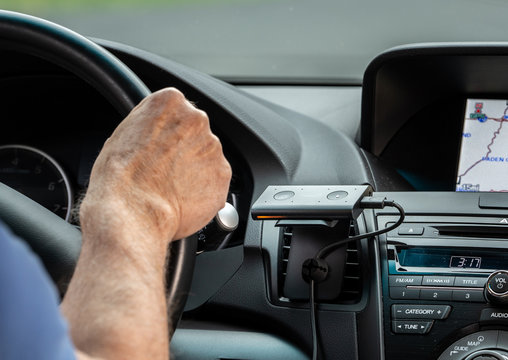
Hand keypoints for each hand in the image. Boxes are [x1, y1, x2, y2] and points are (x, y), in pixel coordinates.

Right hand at [80, 88, 231, 247]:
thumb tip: (154, 135)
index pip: (178, 111)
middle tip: (165, 171)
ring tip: (171, 188)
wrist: (133, 210)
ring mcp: (213, 146)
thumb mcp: (123, 134)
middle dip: (185, 150)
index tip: (161, 146)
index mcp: (170, 102)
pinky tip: (183, 198)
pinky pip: (216, 180)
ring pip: (207, 157)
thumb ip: (149, 127)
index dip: (168, 133)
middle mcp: (197, 119)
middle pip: (196, 133)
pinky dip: (205, 190)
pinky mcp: (223, 173)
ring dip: (195, 170)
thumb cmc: (120, 177)